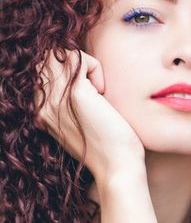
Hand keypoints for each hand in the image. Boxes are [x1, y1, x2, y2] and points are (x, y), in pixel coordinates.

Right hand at [35, 49, 145, 182]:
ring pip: (59, 55)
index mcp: (42, 113)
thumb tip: (81, 79)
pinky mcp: (76, 94)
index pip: (41, 72)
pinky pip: (79, 58)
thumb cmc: (106, 146)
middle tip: (93, 89)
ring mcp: (56, 99)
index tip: (88, 94)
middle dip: (73, 65)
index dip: (66, 72)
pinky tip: (103, 92)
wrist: (117, 167)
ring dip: (83, 65)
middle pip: (47, 60)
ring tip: (97, 90)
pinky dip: (95, 68)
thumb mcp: (79, 122)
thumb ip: (69, 102)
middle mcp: (43, 105)